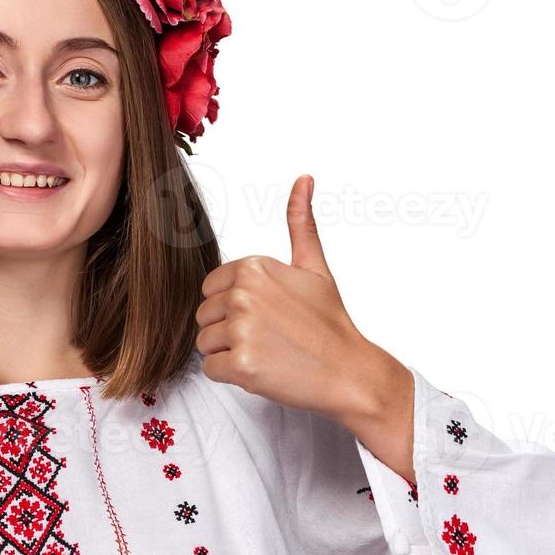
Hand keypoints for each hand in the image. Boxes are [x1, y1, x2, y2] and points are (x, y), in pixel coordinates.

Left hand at [195, 175, 411, 428]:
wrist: (350, 372)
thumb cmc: (329, 323)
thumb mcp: (314, 267)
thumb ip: (300, 224)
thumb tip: (304, 178)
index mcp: (253, 267)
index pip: (211, 289)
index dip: (234, 307)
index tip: (266, 315)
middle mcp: (243, 294)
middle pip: (204, 316)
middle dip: (229, 331)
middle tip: (269, 337)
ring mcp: (241, 329)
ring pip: (204, 343)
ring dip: (229, 353)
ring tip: (267, 353)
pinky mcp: (241, 364)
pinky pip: (211, 370)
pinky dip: (233, 375)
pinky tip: (263, 370)